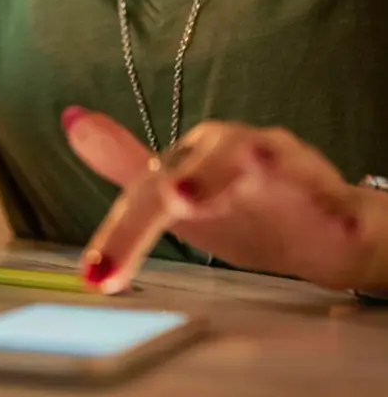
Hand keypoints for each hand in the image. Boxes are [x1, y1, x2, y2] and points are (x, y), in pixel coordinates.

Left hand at [63, 108, 376, 293]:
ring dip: (220, 174)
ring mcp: (280, 166)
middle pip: (191, 171)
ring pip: (255, 157)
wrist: (320, 222)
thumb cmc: (238, 206)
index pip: (146, 193)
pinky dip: (320, 199)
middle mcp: (230, 151)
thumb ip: (124, 164)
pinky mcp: (326, 193)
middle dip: (166, 196)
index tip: (97, 276)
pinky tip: (317, 213)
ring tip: (188, 195)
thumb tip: (71, 120)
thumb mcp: (175, 195)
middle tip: (151, 209)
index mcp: (191, 155)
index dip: (120, 232)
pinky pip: (325, 194)